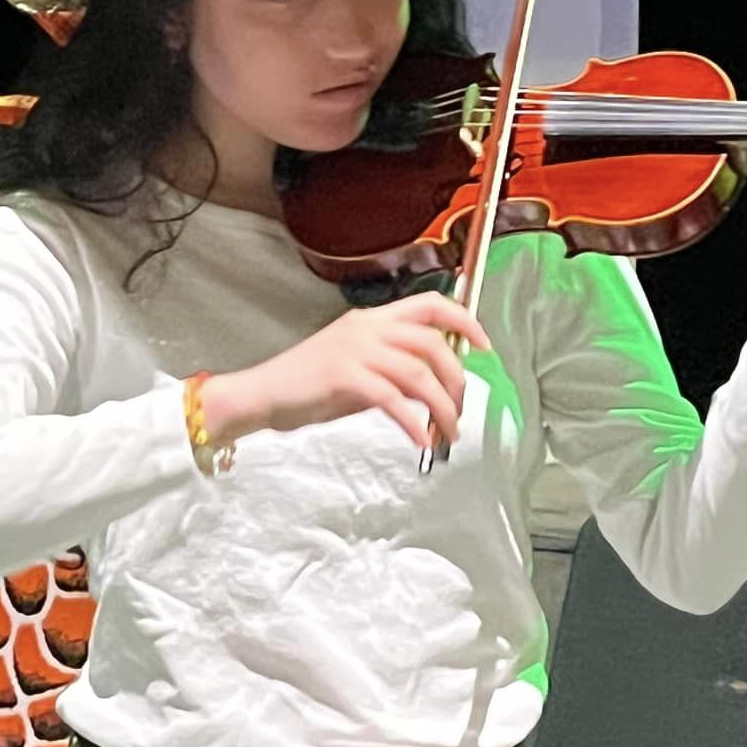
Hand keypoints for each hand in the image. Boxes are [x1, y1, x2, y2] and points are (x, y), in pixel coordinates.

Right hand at [201, 292, 492, 448]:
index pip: (430, 305)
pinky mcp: (344, 378)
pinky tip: (420, 441)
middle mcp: (367, 328)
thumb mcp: (355, 365)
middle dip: (457, 379)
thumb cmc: (307, 384)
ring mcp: (355, 351)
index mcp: (372, 319)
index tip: (484, 345)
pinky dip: (413, 424)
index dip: (464, 321)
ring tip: (448, 432)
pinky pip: (393, 401)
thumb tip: (430, 385)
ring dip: (441, 408)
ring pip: (419, 374)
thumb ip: (391, 367)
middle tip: (460, 409)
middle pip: (432, 343)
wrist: (262, 394)